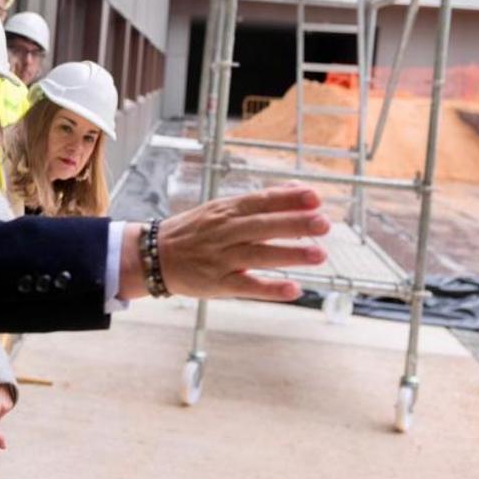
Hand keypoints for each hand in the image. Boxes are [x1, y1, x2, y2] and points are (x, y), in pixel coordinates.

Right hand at [118, 182, 328, 301]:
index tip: (315, 197)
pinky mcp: (218, 284)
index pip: (261, 201)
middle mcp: (225, 232)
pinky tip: (294, 289)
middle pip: (264, 226)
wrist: (154, 255)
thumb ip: (257, 201)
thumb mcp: (220, 209)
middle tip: (324, 223)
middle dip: (295, 224)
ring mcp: (221, 259)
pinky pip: (248, 286)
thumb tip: (295, 189)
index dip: (288, 199)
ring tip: (320, 254)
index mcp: (226, 211)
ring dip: (291, 255)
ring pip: (260, 255)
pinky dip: (271, 288)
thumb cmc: (193, 231)